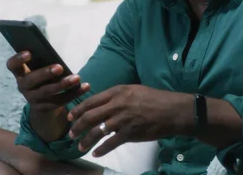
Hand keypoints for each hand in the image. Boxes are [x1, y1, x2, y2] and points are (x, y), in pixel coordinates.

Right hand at [6, 51, 89, 113]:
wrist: (43, 101)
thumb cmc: (44, 76)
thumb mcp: (40, 68)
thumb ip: (43, 60)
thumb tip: (54, 52)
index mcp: (20, 72)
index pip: (12, 65)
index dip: (18, 59)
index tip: (29, 52)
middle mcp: (23, 86)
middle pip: (31, 80)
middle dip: (45, 73)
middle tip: (60, 67)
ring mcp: (32, 99)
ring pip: (47, 92)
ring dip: (63, 85)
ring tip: (77, 78)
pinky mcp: (44, 108)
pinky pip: (60, 101)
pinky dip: (74, 93)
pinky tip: (85, 87)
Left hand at [66, 85, 188, 156]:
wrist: (172, 110)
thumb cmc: (154, 99)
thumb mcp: (133, 90)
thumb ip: (117, 96)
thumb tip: (102, 103)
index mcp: (117, 92)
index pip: (91, 101)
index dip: (78, 110)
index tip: (70, 116)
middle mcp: (117, 104)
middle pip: (90, 116)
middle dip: (77, 126)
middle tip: (71, 134)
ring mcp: (123, 119)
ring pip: (97, 131)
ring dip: (86, 140)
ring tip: (80, 146)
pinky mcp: (130, 133)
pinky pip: (110, 143)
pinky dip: (101, 149)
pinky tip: (95, 153)